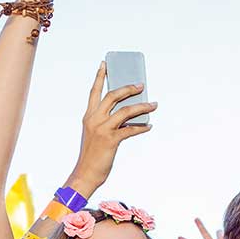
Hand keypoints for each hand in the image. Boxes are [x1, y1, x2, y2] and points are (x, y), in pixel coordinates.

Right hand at [68, 62, 157, 195]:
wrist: (85, 174)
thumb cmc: (92, 155)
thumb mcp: (95, 134)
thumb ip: (108, 122)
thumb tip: (128, 113)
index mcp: (89, 116)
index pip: (94, 92)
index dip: (100, 77)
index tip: (105, 64)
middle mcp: (94, 119)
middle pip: (113, 96)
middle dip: (128, 88)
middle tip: (140, 84)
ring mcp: (102, 129)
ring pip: (125, 111)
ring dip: (142, 106)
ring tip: (153, 104)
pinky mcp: (111, 140)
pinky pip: (131, 130)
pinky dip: (142, 127)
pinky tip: (149, 125)